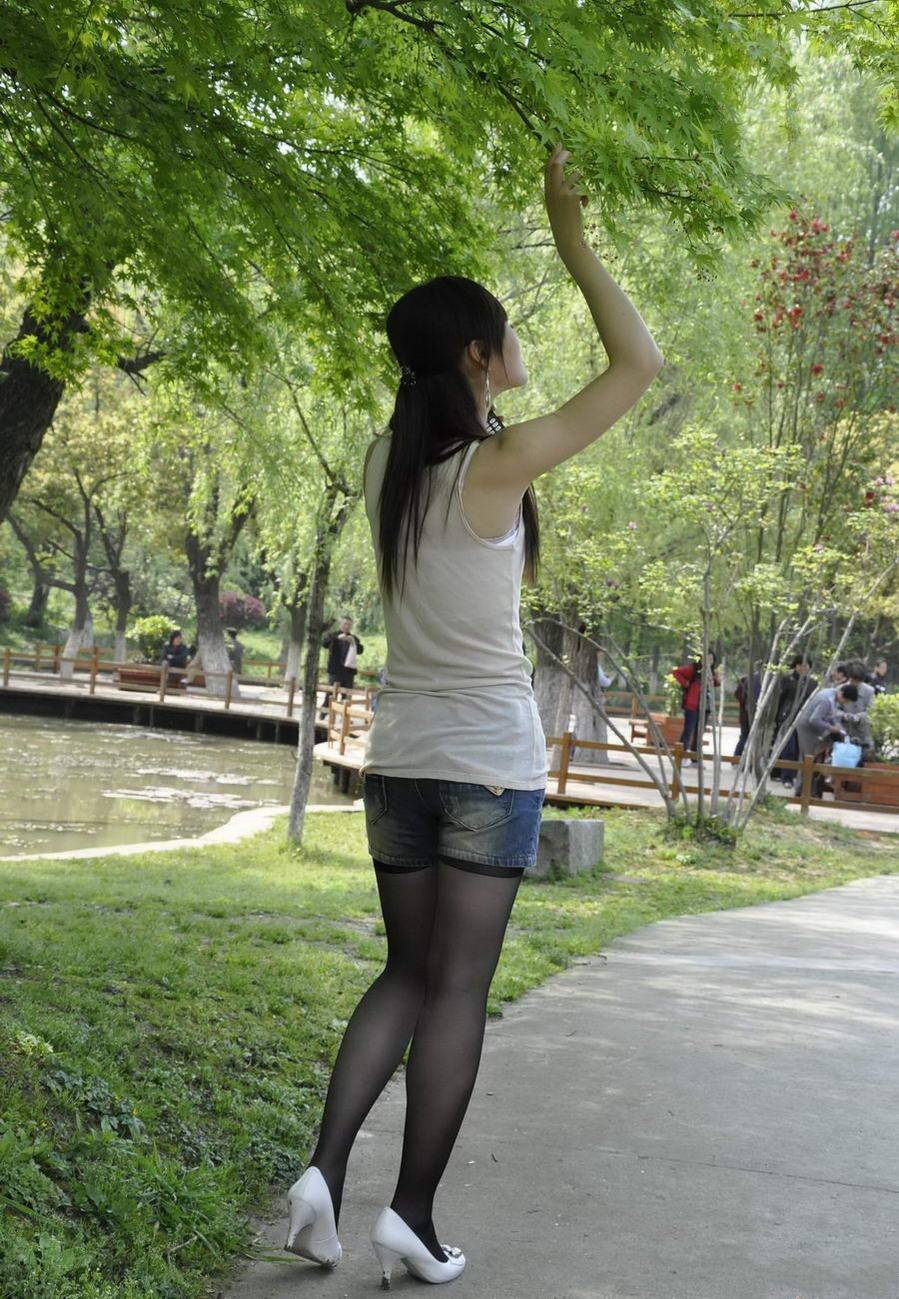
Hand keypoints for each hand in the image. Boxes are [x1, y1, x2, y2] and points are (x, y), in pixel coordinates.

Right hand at [544, 144, 587, 261]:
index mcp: (547, 192)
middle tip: (571, 152)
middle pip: (556, 165)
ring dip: (582, 182)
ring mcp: (562, 193)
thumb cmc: (565, 223)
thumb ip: (559, 191)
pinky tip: (585, 206)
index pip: (548, 169)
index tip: (559, 145)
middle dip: (564, 155)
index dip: (554, 155)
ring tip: (583, 197)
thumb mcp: (558, 206)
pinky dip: (586, 195)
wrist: (567, 238)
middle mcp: (552, 191)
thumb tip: (570, 176)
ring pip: (576, 175)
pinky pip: (583, 186)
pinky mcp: (572, 197)